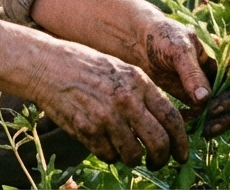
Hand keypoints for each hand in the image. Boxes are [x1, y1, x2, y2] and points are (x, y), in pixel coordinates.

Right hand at [29, 41, 188, 169]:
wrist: (46, 66)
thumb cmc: (84, 66)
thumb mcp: (120, 69)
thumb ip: (142, 93)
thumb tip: (164, 124)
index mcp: (138, 82)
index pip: (172, 119)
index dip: (182, 142)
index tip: (183, 154)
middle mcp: (126, 100)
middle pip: (158, 142)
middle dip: (162, 158)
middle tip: (158, 162)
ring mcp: (106, 117)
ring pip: (134, 155)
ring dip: (134, 159)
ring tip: (129, 153)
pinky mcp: (87, 130)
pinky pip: (109, 156)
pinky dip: (110, 155)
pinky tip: (106, 144)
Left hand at [140, 18, 229, 137]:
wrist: (141, 43)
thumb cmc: (163, 38)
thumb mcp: (178, 49)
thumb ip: (191, 72)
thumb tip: (205, 99)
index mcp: (226, 56)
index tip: (212, 108)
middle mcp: (225, 73)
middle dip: (228, 116)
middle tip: (208, 127)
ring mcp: (214, 88)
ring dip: (218, 124)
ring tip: (198, 130)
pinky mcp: (201, 100)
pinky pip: (211, 117)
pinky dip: (203, 124)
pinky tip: (185, 124)